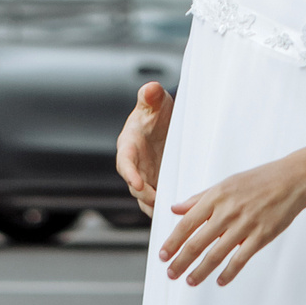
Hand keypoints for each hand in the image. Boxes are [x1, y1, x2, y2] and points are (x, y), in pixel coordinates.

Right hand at [116, 81, 170, 210]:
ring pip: (146, 198)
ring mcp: (145, 176)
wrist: (164, 121)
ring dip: (156, 207)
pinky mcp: (157, 184)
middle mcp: (134, 165)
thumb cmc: (155, 110)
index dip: (129, 173)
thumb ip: (150, 96)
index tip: (137, 183)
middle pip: (135, 186)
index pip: (124, 162)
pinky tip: (181, 213)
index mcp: (128, 145)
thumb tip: (150, 89)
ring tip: (171, 215)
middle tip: (161, 203)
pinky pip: (159, 200)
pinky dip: (167, 207)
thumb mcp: (154, 101)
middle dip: (146, 196)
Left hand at [159, 142, 305, 286]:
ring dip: (200, 271)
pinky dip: (228, 273)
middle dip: (181, 261)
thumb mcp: (225, 184)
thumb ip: (200, 198)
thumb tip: (176, 208)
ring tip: (190, 281)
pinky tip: (219, 281)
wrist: (292, 179)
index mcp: (216, 197)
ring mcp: (244, 225)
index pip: (187, 223)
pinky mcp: (261, 236)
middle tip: (170, 274)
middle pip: (197, 242)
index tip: (163, 255)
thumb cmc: (258, 180)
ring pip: (216, 254)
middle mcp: (227, 211)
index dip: (173, 241)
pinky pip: (240, 259)